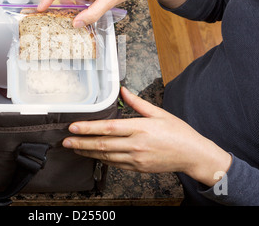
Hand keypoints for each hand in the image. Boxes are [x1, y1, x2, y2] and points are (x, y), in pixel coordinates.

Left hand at [62, 87, 231, 186]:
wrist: (193, 155)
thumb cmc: (178, 133)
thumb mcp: (159, 113)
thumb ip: (137, 102)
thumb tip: (122, 90)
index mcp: (140, 128)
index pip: (108, 128)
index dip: (88, 128)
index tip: (73, 127)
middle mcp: (136, 145)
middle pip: (102, 144)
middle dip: (81, 143)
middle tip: (66, 141)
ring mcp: (136, 159)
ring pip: (106, 156)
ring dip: (88, 153)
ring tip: (74, 148)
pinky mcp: (138, 168)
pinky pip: (115, 164)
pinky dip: (102, 160)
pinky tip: (93, 156)